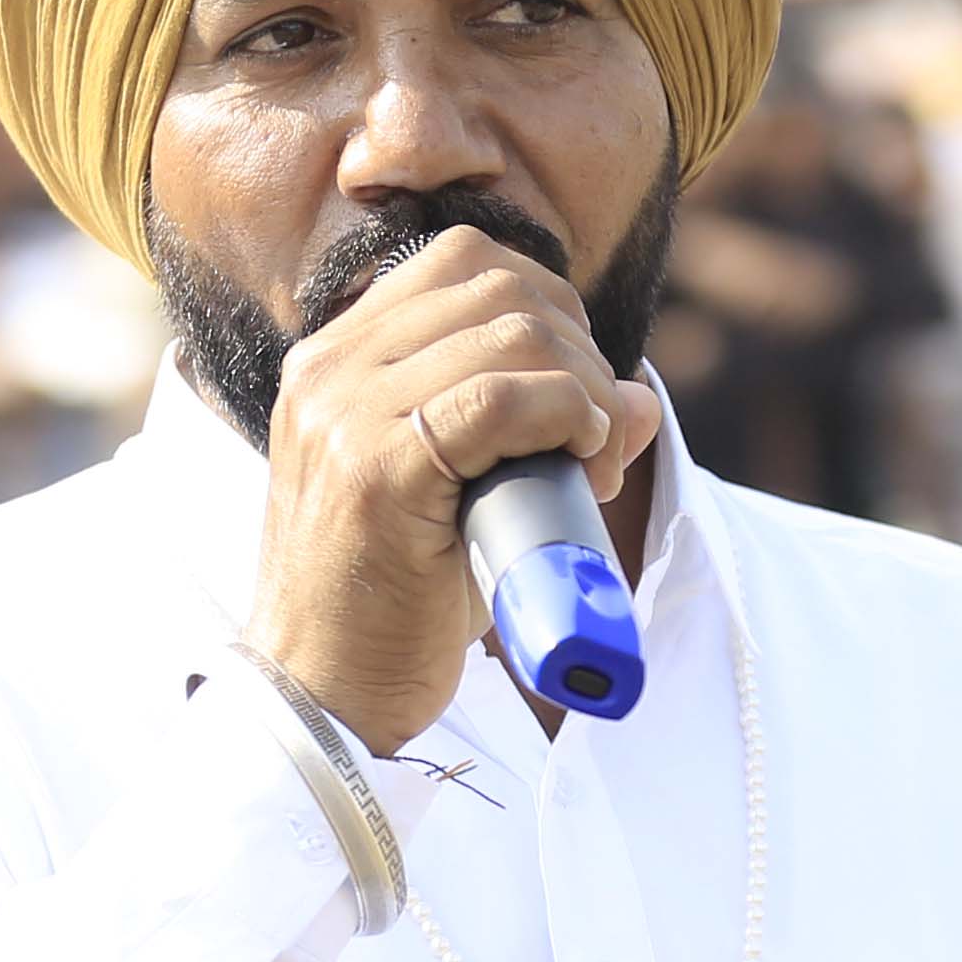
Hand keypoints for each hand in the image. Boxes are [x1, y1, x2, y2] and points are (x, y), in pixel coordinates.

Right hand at [243, 226, 658, 755]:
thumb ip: (532, 431)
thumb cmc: (393, 609)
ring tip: (593, 463)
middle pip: (497, 284)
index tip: (575, 391)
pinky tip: (584, 457)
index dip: (548, 308)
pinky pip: (503, 395)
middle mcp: (329, 370)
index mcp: (334, 361)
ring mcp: (345, 412)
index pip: (462, 262)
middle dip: (578, 349)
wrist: (323, 698)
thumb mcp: (462, 498)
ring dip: (584, 388)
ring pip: (510, 331)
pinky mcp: (376, 466)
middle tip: (596, 441)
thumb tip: (637, 396)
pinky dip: (568, 414)